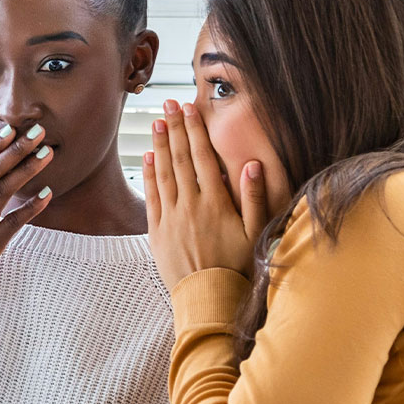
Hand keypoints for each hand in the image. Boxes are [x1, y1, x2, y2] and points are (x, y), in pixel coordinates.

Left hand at [143, 101, 266, 290]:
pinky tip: (148, 157)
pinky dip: (149, 174)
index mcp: (215, 202)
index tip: (190, 109)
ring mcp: (171, 217)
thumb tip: (252, 164)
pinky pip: (151, 196)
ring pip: (163, 173)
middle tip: (168, 104)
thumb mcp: (255, 233)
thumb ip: (254, 197)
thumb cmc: (238, 268)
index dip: (195, 131)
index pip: (203, 158)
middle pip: (180, 158)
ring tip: (157, 122)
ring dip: (160, 145)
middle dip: (175, 128)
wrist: (208, 299)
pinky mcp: (157, 232)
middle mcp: (191, 205)